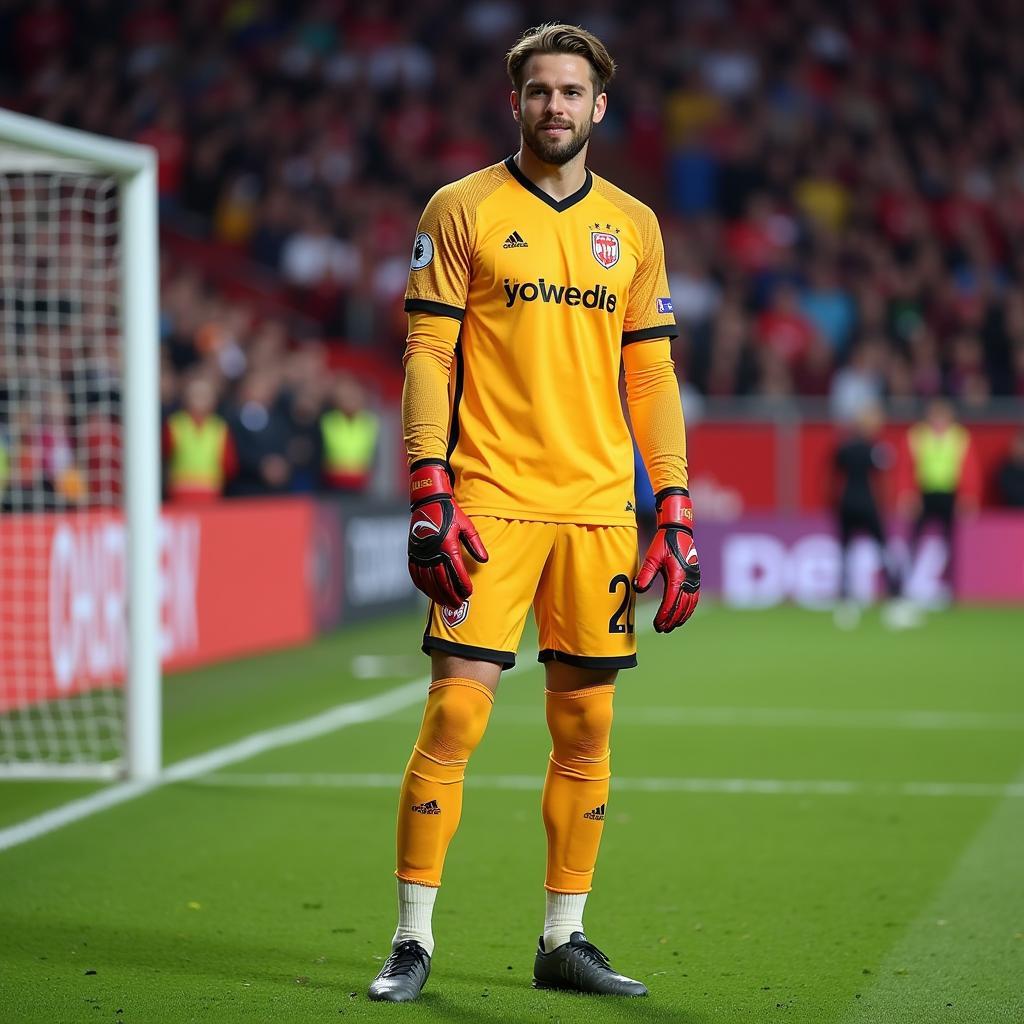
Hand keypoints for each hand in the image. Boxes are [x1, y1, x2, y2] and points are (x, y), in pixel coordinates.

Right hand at [408, 460, 487, 608]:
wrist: (429, 501)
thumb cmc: (451, 513)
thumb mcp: (468, 526)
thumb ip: (476, 544)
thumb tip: (485, 560)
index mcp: (447, 545)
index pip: (456, 572)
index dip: (463, 585)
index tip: (469, 594)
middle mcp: (433, 552)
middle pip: (442, 581)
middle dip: (451, 596)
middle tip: (458, 605)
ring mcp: (421, 553)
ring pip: (428, 581)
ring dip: (437, 594)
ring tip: (446, 603)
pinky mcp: (413, 553)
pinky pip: (415, 574)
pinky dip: (422, 586)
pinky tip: (429, 593)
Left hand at [634, 488, 699, 631]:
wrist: (679, 531)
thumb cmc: (664, 543)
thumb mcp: (652, 557)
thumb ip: (646, 574)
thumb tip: (638, 589)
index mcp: (678, 576)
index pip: (671, 601)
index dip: (664, 615)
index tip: (657, 624)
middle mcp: (689, 580)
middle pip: (681, 606)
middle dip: (672, 619)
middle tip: (662, 629)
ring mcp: (694, 579)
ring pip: (690, 604)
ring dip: (681, 617)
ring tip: (671, 626)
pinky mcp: (695, 578)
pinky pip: (694, 599)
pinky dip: (689, 609)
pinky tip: (682, 615)